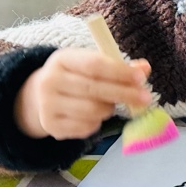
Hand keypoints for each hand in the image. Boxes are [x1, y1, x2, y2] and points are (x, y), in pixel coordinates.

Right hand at [15, 49, 150, 139]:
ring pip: (92, 110)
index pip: (94, 64)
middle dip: (124, 94)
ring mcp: (47, 105)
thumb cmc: (76, 77)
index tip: (141, 79)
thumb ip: (119, 67)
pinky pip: (85, 127)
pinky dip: (97, 123)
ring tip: (111, 105)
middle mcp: (50, 81)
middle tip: (146, 98)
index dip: (119, 72)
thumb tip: (144, 68)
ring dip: (109, 109)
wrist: (39, 97)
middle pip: (94, 89)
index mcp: (62, 59)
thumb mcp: (92, 65)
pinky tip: (95, 116)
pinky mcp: (50, 125)